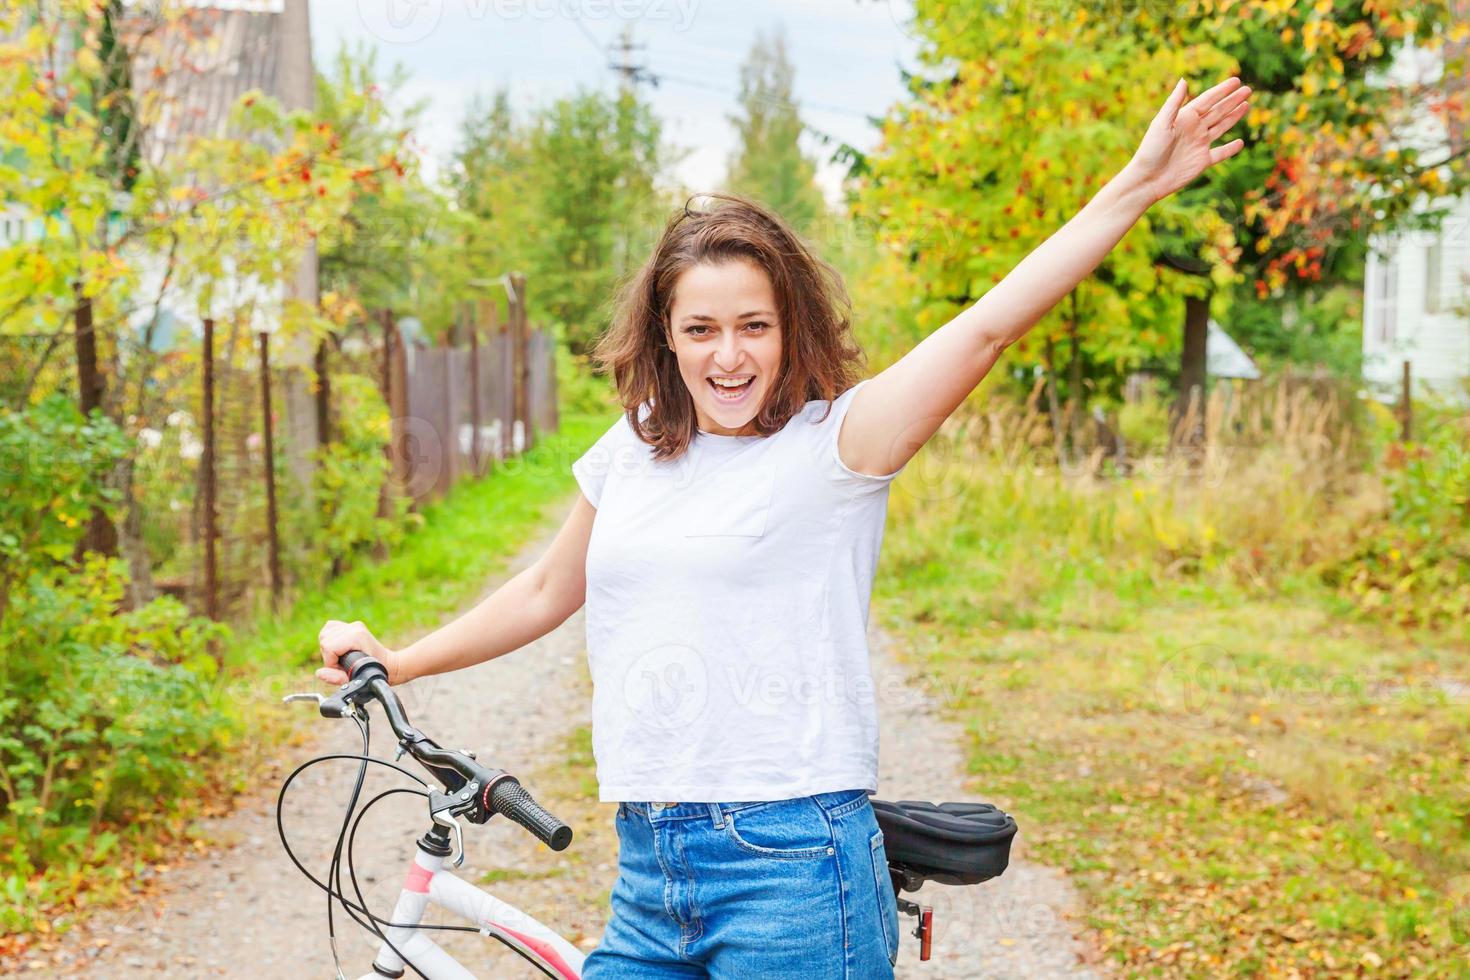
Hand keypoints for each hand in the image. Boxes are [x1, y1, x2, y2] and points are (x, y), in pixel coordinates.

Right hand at [317, 619, 400, 685]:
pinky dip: (330, 639)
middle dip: (329, 656)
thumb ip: (336, 677)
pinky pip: (330, 628)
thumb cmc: (375, 672)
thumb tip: (319, 673)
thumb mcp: (355, 679)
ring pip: (325, 633)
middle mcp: (355, 627)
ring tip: (341, 657)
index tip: (341, 669)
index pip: (328, 647)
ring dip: (329, 648)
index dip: (330, 662)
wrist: (389, 664)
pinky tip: (339, 648)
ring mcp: (353, 625)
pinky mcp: (352, 625)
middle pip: (324, 640)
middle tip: (342, 664)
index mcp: (357, 636)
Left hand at [1123, 75, 1250, 205]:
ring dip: (1234, 116)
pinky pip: (1220, 153)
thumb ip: (1174, 103)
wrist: (1147, 179)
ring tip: (1246, 105)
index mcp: (1185, 118)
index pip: (1207, 100)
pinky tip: (1240, 142)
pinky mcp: (1202, 161)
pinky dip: (1230, 149)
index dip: (1222, 90)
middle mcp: (1194, 129)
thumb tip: (1184, 80)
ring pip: (1221, 127)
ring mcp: (1199, 145)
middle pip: (1218, 111)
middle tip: (1248, 89)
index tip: (1236, 80)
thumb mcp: (1161, 123)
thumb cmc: (1151, 150)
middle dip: (1232, 100)